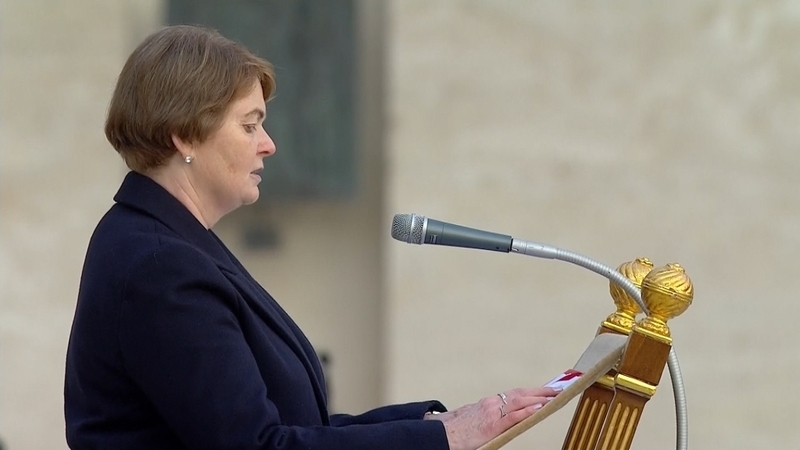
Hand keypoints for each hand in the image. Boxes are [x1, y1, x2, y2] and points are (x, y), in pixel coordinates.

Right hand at [425, 387, 559, 449]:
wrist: (441, 434)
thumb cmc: (453, 430)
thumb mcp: (472, 418)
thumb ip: (487, 417)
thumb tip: (497, 420)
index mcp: (488, 403)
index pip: (515, 394)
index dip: (531, 391)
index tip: (545, 389)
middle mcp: (492, 403)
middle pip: (521, 393)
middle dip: (541, 391)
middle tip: (558, 389)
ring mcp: (492, 412)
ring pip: (520, 401)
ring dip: (540, 397)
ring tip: (555, 396)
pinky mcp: (492, 424)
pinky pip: (514, 415)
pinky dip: (528, 410)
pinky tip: (540, 408)